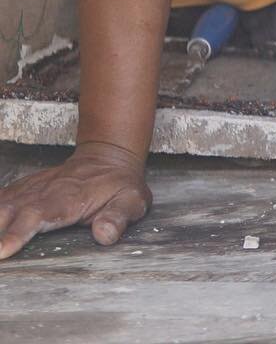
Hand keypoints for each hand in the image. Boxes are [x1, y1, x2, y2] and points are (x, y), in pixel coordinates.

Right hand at [0, 141, 151, 259]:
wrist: (109, 156)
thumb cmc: (119, 185)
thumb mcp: (131, 200)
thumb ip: (119, 217)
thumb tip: (105, 235)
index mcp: (67, 199)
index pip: (38, 217)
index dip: (18, 233)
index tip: (1, 250)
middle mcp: (43, 192)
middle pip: (10, 212)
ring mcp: (31, 189)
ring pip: (1, 204)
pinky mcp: (23, 189)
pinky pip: (0, 198)